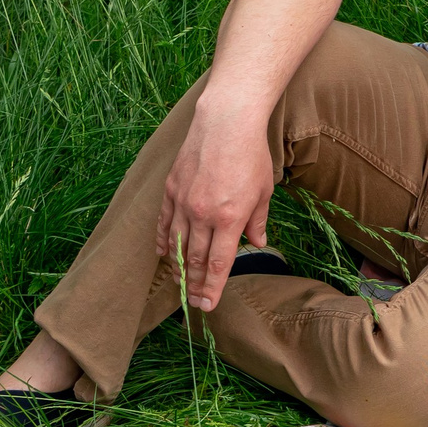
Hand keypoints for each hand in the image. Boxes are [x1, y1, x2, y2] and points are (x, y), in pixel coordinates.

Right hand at [154, 99, 276, 311]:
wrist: (226, 121)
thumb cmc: (251, 155)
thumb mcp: (264, 191)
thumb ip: (257, 222)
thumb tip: (257, 244)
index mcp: (230, 218)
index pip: (220, 263)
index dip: (213, 287)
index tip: (208, 305)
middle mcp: (203, 214)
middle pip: (196, 259)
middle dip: (195, 284)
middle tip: (194, 301)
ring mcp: (183, 202)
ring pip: (177, 244)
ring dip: (179, 266)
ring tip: (181, 283)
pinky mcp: (171, 189)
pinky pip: (164, 223)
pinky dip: (164, 241)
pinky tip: (165, 253)